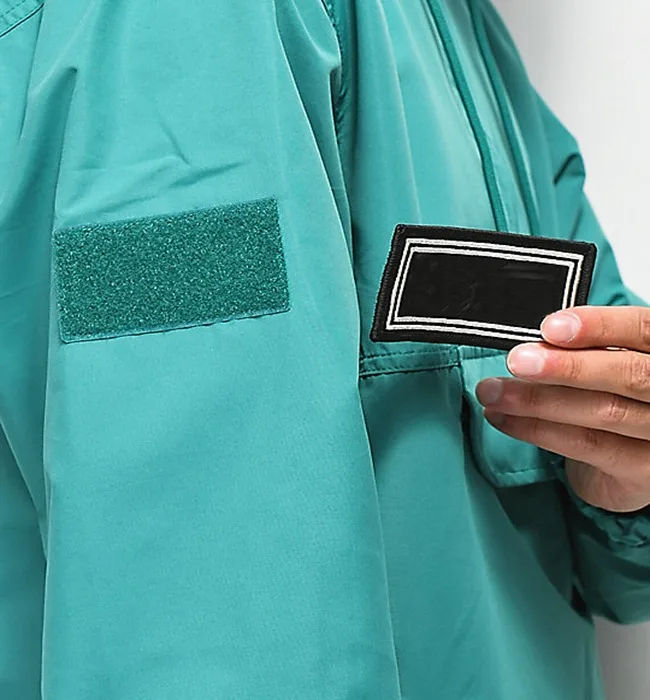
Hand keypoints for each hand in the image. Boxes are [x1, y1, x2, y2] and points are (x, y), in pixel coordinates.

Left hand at [476, 306, 649, 512]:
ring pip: (603, 412)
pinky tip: (504, 418)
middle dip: (567, 367)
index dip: (601, 326)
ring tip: (494, 392)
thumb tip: (533, 343)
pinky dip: (536, 429)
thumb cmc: (611, 397)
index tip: (552, 327)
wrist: (627, 461)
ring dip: (537, 400)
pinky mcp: (642, 470)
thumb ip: (583, 350)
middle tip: (517, 361)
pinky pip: (586, 445)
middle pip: (628, 374)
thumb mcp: (603, 364)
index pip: (643, 330)